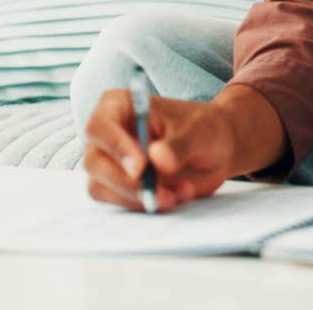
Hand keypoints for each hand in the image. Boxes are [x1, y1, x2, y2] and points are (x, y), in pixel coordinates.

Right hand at [81, 84, 285, 211]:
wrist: (218, 148)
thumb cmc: (204, 128)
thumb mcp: (199, 131)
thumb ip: (178, 146)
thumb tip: (157, 160)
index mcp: (119, 106)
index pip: (99, 126)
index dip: (115, 147)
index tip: (141, 167)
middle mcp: (108, 135)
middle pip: (94, 163)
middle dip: (126, 183)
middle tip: (160, 193)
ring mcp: (111, 162)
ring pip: (102, 188)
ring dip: (141, 197)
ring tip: (180, 192)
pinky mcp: (120, 187)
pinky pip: (121, 203)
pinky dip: (147, 205)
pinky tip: (176, 196)